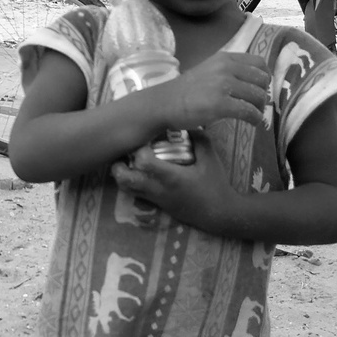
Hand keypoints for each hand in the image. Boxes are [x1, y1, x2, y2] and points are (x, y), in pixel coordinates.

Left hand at [110, 130, 235, 231]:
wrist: (218, 213)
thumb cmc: (214, 185)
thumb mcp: (210, 159)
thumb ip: (199, 139)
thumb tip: (187, 123)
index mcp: (172, 177)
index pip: (144, 163)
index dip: (138, 150)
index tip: (143, 140)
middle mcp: (158, 188)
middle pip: (125, 179)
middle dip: (118, 164)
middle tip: (123, 152)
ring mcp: (154, 198)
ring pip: (125, 189)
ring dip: (120, 174)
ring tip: (125, 161)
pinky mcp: (154, 204)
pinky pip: (133, 194)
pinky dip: (128, 183)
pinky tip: (134, 172)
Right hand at [164, 52, 269, 129]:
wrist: (163, 104)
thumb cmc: (184, 90)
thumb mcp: (208, 70)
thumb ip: (227, 71)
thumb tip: (251, 83)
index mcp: (224, 58)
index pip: (259, 62)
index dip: (265, 76)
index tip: (260, 88)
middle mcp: (226, 68)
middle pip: (261, 80)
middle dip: (263, 94)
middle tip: (257, 105)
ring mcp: (223, 86)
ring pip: (258, 96)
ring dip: (260, 108)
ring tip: (254, 115)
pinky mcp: (220, 104)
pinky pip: (249, 111)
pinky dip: (255, 119)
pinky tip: (253, 123)